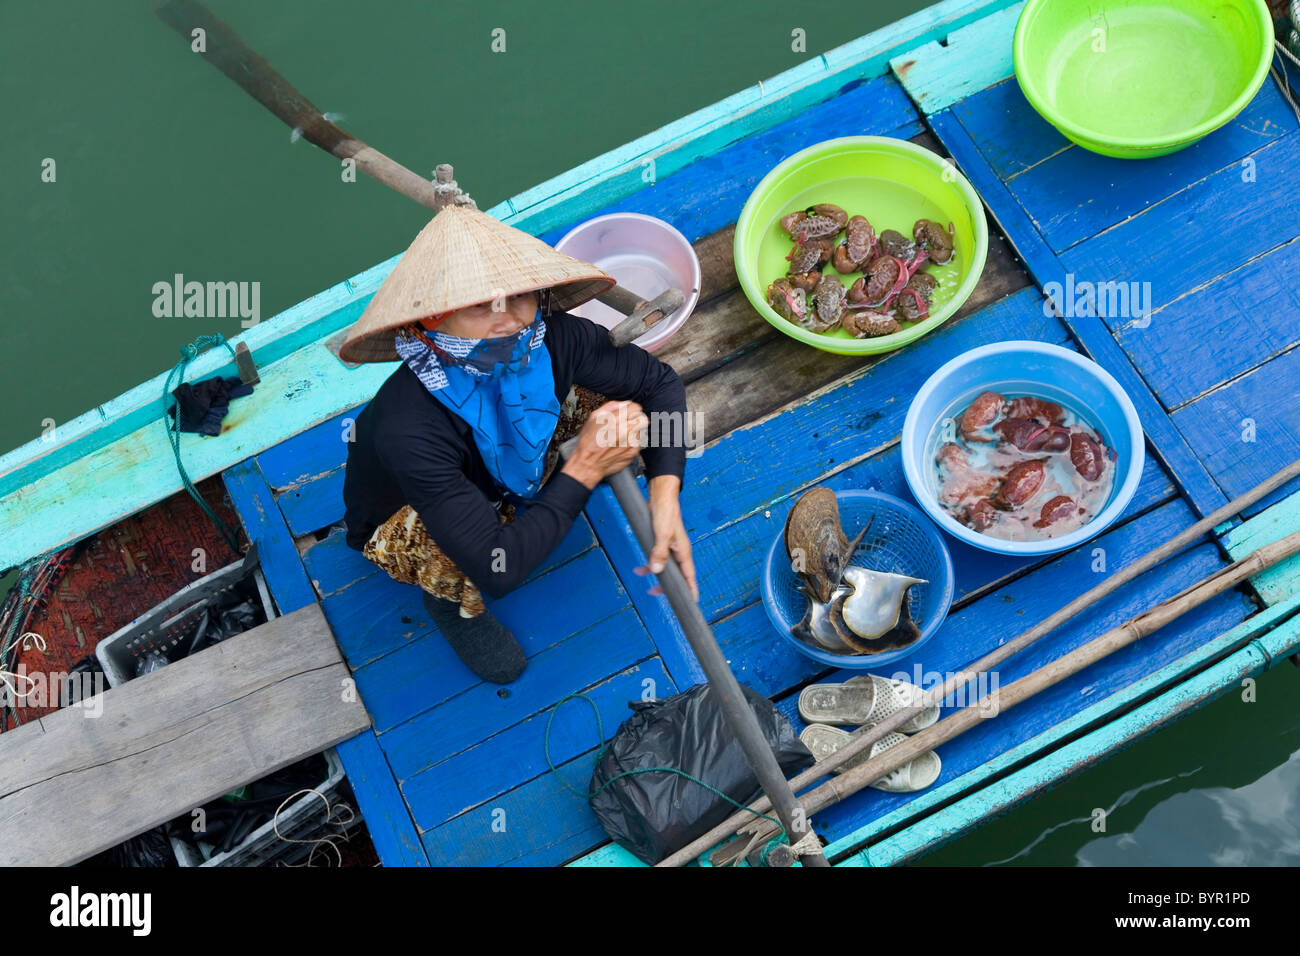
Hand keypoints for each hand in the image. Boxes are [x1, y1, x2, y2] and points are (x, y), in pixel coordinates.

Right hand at [561, 400, 647, 488]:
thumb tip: (624, 404)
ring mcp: (630, 443)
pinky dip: (631, 441)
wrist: (588, 463)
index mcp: (615, 420)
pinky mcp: (632, 452)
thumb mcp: (593, 418)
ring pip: (641, 430)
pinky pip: (638, 442)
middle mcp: (625, 431)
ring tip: (621, 435)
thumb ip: (610, 407)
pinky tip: (621, 443)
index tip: (628, 412)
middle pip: (643, 418)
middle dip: (636, 418)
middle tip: (628, 422)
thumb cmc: (588, 441)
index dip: (631, 408)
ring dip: (634, 430)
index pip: (636, 408)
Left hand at [634, 475, 696, 601]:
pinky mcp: (662, 543)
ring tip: (644, 582)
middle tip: (656, 594)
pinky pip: (657, 559)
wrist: (661, 497)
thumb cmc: (666, 514)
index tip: (692, 603)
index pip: (690, 576)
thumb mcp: (662, 535)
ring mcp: (670, 548)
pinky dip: (649, 564)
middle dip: (668, 586)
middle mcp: (679, 552)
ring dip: (655, 575)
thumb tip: (656, 571)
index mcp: (683, 552)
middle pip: (677, 575)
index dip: (691, 590)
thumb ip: (659, 553)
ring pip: (665, 568)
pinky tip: (638, 568)